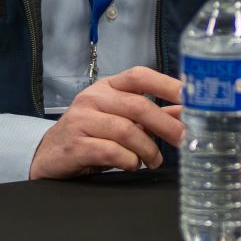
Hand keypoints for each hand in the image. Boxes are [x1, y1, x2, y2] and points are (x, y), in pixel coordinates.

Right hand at [30, 65, 183, 177]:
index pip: (139, 76)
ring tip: (154, 160)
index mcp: (108, 87)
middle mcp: (93, 98)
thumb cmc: (90, 135)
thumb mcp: (120, 119)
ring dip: (147, 149)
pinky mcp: (75, 144)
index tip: (191, 97)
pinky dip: (128, 160)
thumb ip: (152, 115)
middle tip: (182, 140)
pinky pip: (110, 151)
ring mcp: (81, 120)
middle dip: (166, 125)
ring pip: (125, 130)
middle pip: (138, 106)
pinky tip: (133, 164)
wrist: (50, 155)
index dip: (167, 85)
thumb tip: (185, 111)